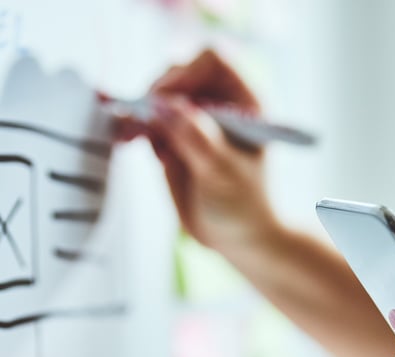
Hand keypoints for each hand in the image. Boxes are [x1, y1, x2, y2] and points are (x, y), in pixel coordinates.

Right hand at [116, 50, 278, 252]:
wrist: (238, 237)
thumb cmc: (244, 207)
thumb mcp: (222, 172)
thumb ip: (194, 137)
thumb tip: (164, 106)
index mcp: (246, 104)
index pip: (213, 61)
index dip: (185, 73)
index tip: (165, 101)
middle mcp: (220, 105)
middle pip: (179, 74)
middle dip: (156, 95)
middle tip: (143, 124)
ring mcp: (195, 121)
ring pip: (158, 97)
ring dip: (141, 112)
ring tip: (134, 136)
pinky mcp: (175, 139)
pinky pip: (149, 121)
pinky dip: (136, 127)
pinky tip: (129, 140)